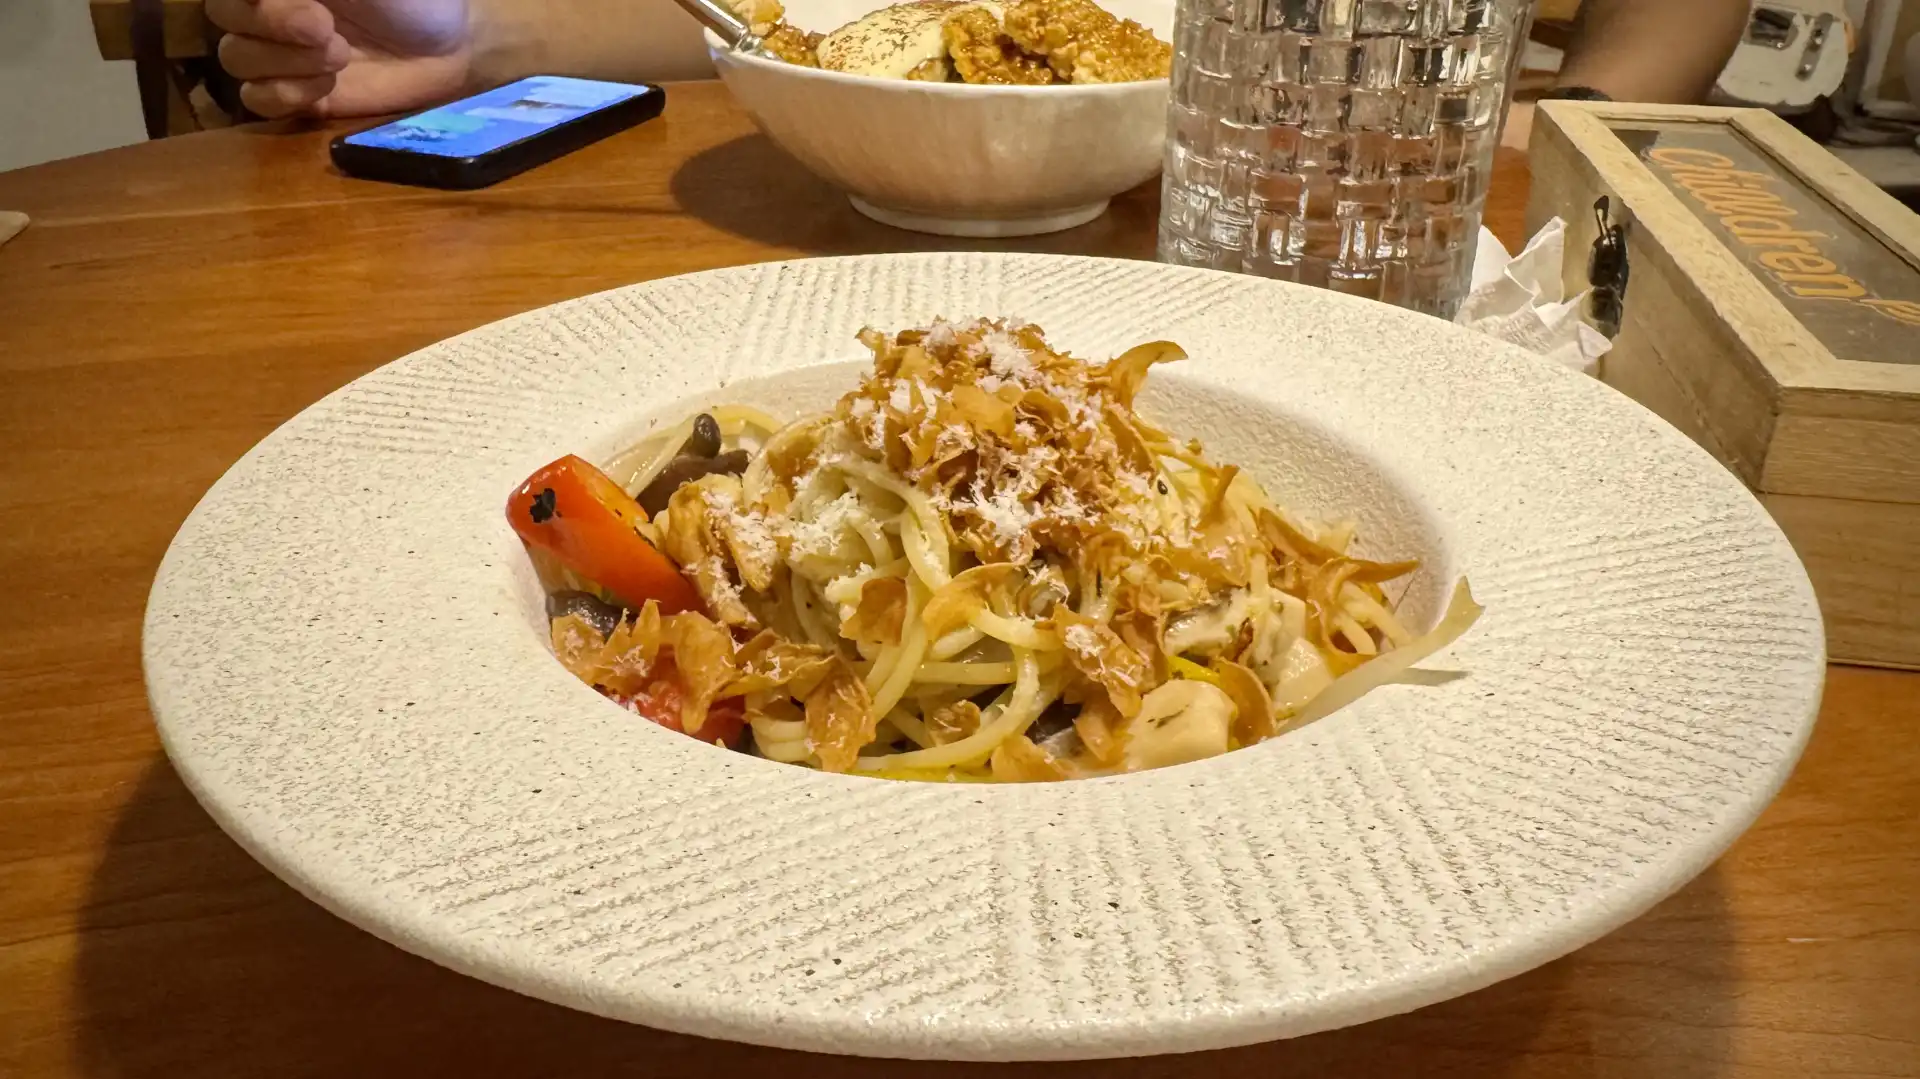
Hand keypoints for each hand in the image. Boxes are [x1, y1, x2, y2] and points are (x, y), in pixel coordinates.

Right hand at [207, 0, 472, 117]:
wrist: (447, 47)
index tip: (286, 1)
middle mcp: (267, 7)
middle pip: (222, 14)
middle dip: (272, 22)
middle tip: (326, 27)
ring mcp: (278, 53)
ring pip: (236, 58)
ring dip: (287, 60)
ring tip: (340, 55)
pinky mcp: (295, 96)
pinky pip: (257, 99)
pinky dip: (288, 94)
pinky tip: (327, 86)